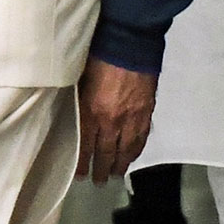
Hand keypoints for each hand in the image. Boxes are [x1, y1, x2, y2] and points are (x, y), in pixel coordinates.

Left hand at [76, 56, 156, 184]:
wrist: (129, 42)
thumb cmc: (98, 54)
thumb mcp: (80, 77)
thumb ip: (80, 98)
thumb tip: (76, 111)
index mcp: (91, 111)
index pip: (85, 144)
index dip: (82, 162)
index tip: (80, 174)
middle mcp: (111, 120)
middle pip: (106, 152)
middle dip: (101, 169)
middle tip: (98, 181)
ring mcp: (132, 118)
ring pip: (125, 150)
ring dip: (119, 164)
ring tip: (115, 174)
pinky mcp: (147, 112)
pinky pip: (141, 139)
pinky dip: (136, 151)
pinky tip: (132, 157)